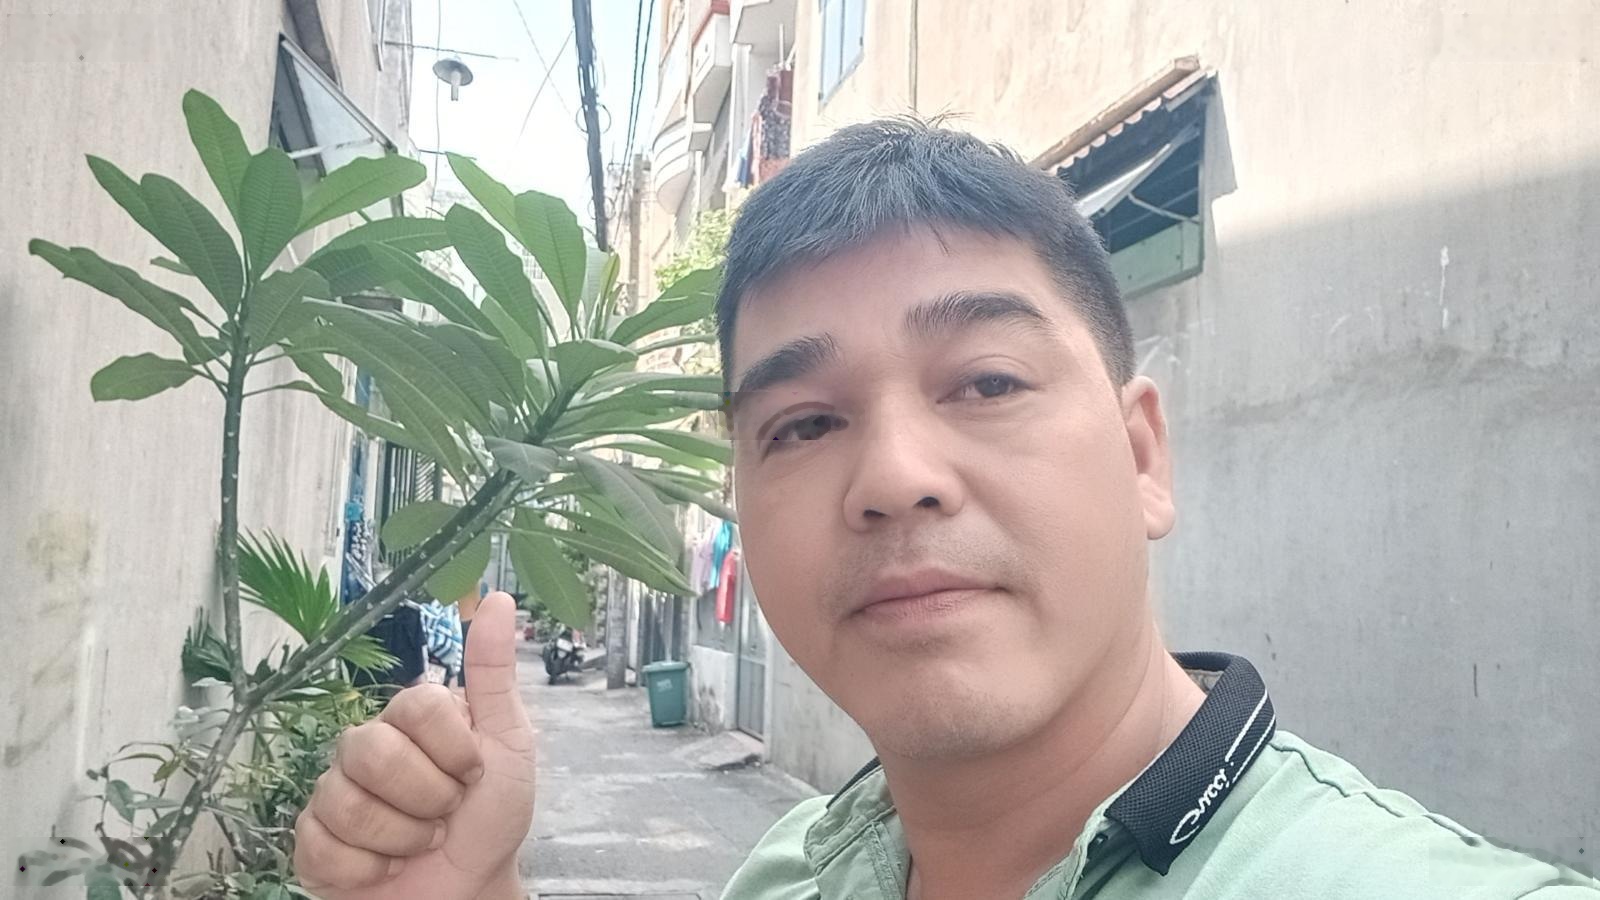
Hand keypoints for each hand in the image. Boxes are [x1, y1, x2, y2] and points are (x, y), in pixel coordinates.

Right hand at [295, 592, 534, 899]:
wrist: (473, 888)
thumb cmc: (491, 816)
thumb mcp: (509, 742)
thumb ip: (494, 674)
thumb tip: (499, 601)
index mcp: (410, 717)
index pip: (416, 707)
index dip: (452, 749)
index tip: (473, 773)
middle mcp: (365, 747)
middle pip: (372, 752)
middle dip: (426, 797)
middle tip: (445, 812)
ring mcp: (334, 793)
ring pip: (346, 803)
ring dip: (401, 837)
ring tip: (421, 842)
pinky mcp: (312, 843)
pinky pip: (322, 847)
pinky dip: (369, 869)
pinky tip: (386, 868)